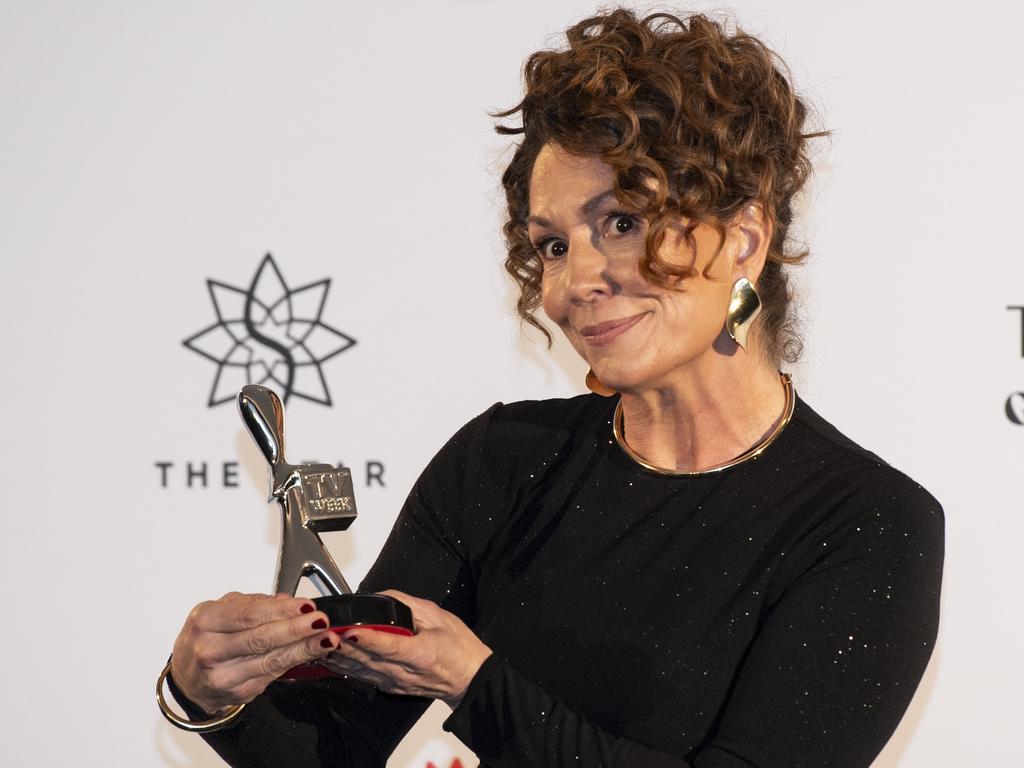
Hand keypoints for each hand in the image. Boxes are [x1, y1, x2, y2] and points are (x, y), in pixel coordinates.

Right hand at [170, 591, 340, 713]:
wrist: (188, 677)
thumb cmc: (209, 637)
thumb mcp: (223, 610)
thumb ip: (255, 604)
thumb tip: (288, 601)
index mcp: (206, 620)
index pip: (249, 614)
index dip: (281, 611)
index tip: (306, 606)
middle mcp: (210, 650)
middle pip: (260, 639)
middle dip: (295, 630)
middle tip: (320, 622)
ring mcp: (223, 675)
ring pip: (270, 660)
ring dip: (303, 649)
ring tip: (326, 639)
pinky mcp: (237, 693)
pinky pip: (272, 674)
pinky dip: (295, 662)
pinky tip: (311, 653)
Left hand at [319, 589, 492, 708]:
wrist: (469, 679)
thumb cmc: (459, 648)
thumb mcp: (439, 616)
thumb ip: (409, 604)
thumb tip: (382, 596)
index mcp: (421, 653)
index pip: (390, 646)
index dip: (368, 639)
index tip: (350, 630)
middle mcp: (405, 671)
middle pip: (368, 659)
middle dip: (342, 645)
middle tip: (322, 631)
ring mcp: (395, 682)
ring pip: (360, 670)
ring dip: (338, 657)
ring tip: (318, 643)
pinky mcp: (389, 686)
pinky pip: (362, 676)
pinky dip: (345, 667)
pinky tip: (331, 658)